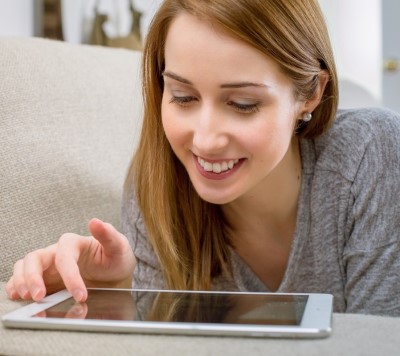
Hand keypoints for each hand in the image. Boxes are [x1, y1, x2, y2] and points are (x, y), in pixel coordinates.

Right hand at [5, 218, 135, 301]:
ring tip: (28, 297)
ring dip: (21, 281)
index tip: (81, 295)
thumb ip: (108, 235)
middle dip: (33, 276)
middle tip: (39, 297)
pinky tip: (19, 297)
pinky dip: (16, 286)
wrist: (115, 274)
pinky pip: (22, 279)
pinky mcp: (45, 279)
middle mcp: (57, 253)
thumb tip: (95, 221)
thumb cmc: (116, 258)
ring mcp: (49, 266)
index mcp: (74, 243)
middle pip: (35, 258)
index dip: (70, 275)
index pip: (64, 256)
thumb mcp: (119, 247)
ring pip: (24, 267)